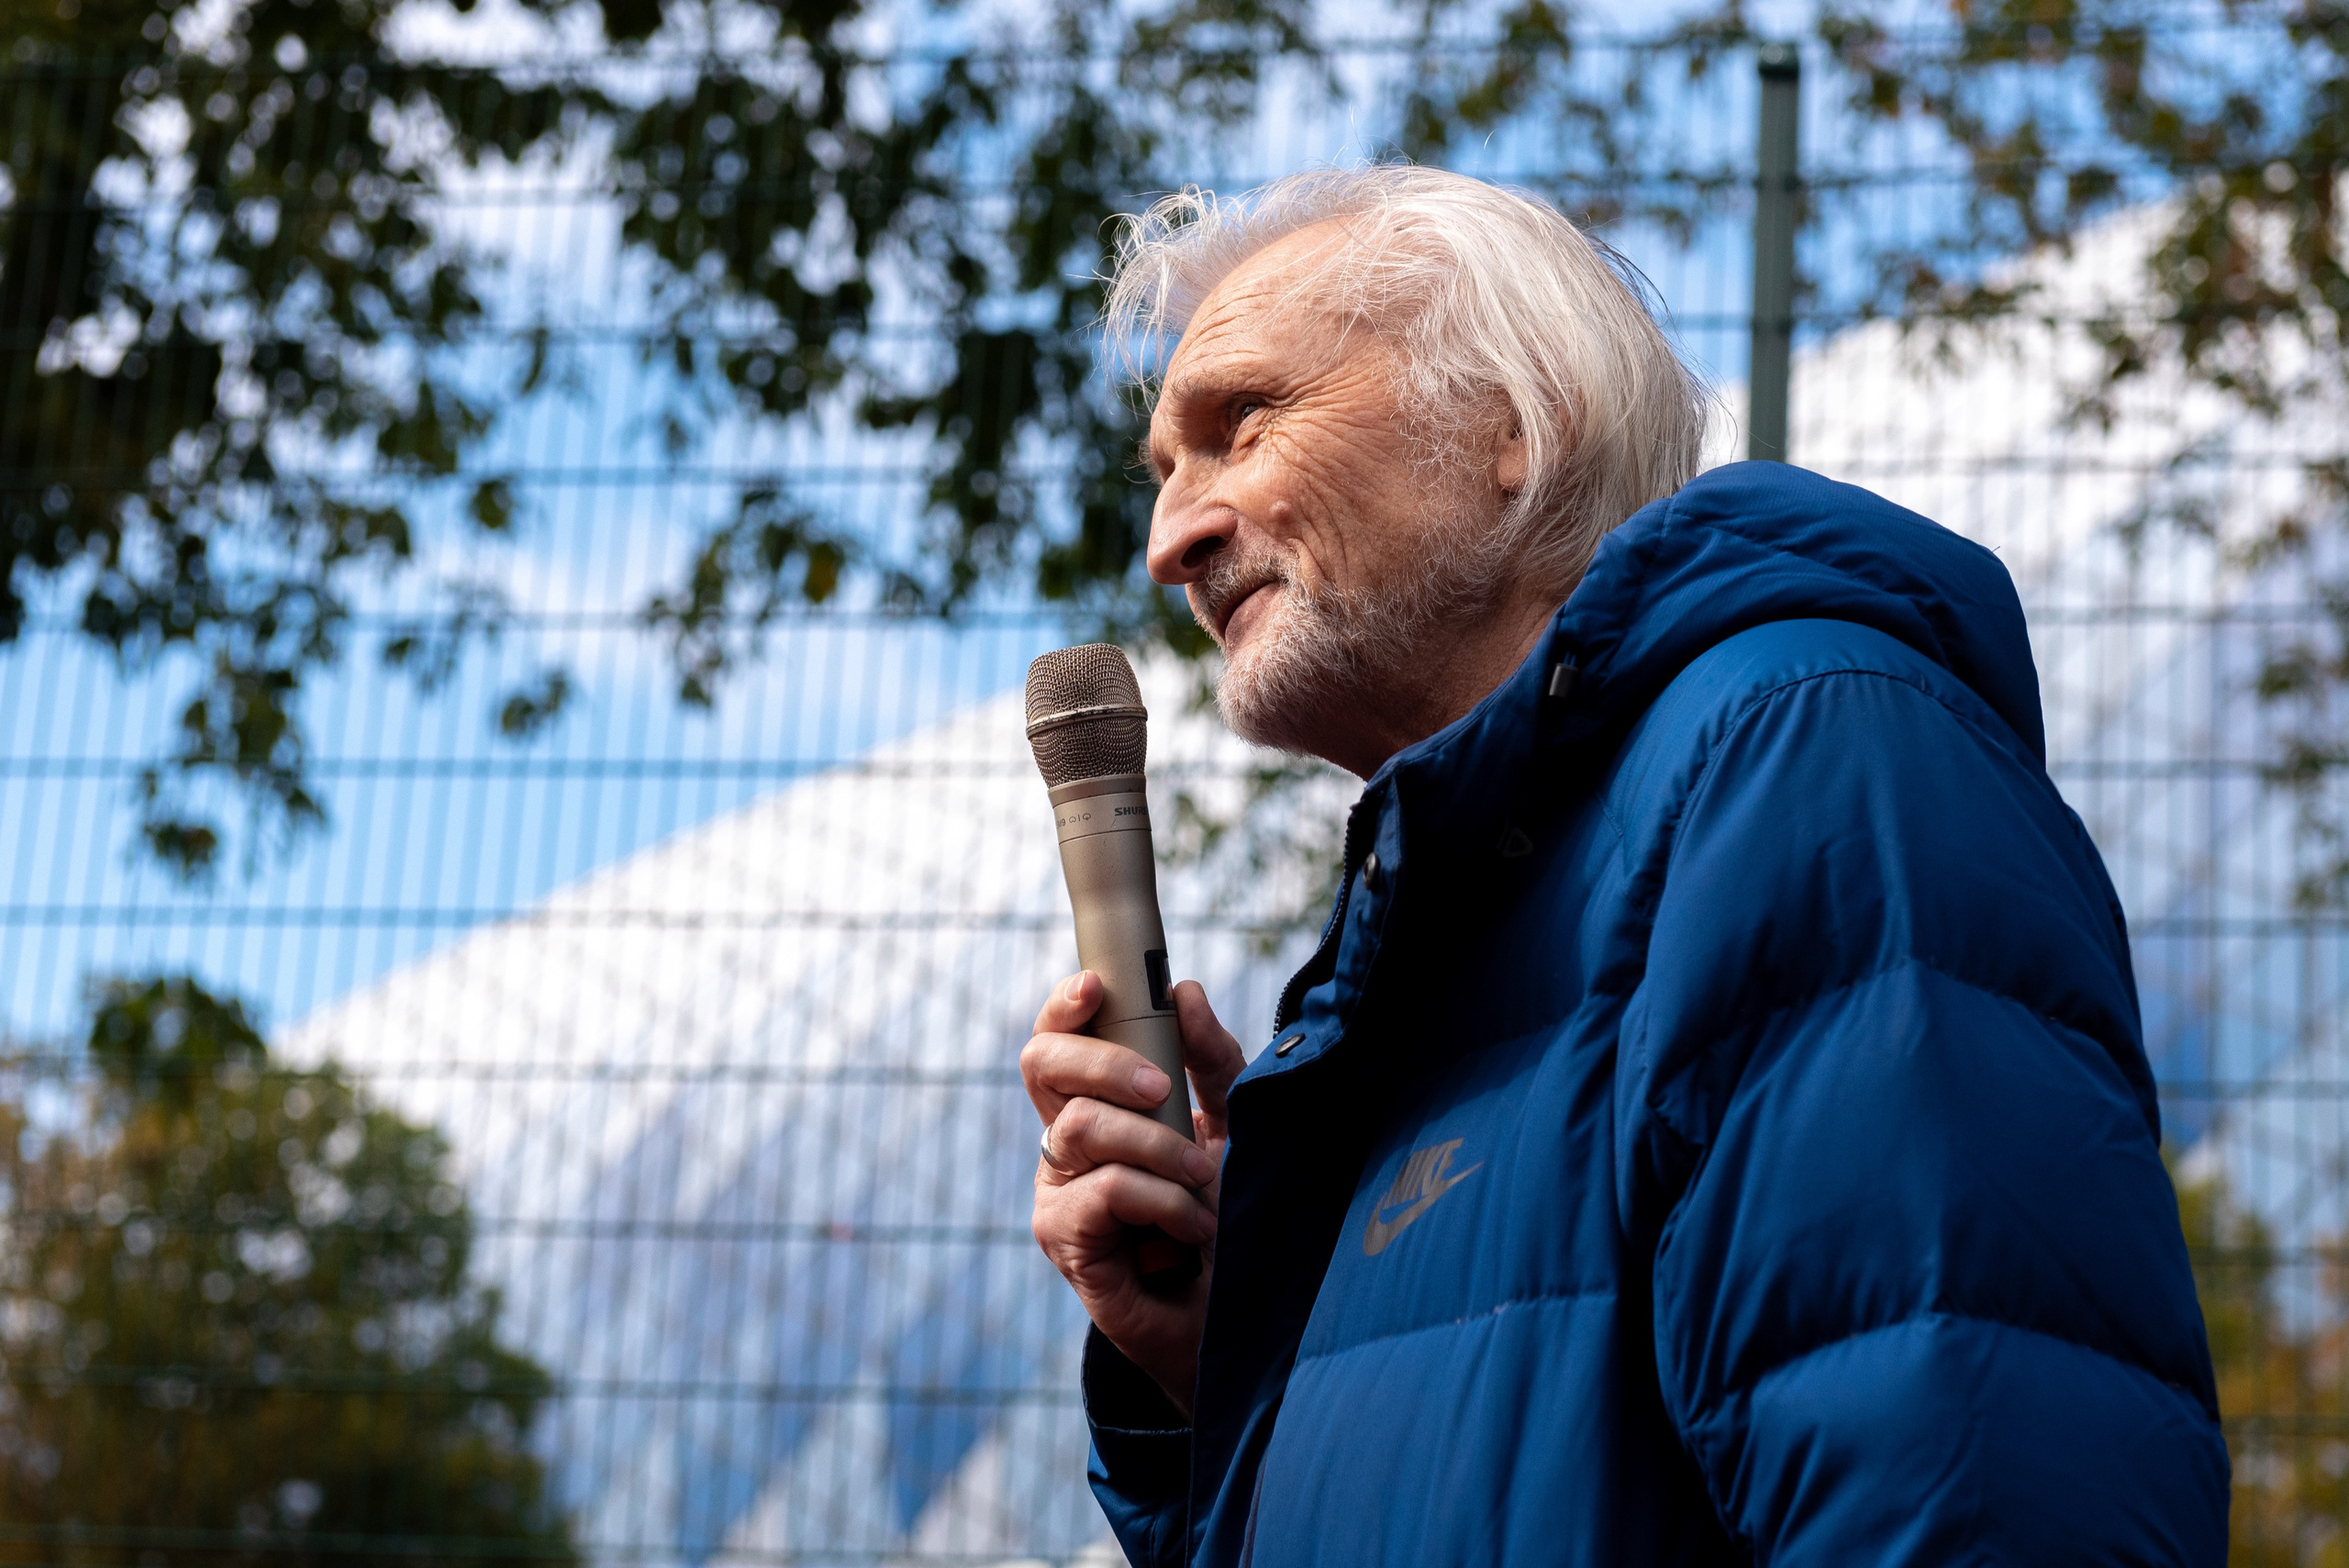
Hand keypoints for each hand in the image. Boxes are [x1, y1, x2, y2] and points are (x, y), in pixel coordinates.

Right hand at [1024, 971, 1242, 1417]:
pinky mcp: (1065, 1239)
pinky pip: (1104, 1190)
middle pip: (1043, 1066)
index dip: (1062, 1008)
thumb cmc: (1226, 1214)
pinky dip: (1160, 1200)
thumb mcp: (1231, 1123)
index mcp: (1093, 1106)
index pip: (1056, 1043)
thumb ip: (1211, 1060)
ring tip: (1203, 1177)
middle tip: (1162, 1088)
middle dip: (1104, 1062)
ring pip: (1081, 1126)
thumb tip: (1184, 991)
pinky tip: (1191, 1227)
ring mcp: (1057, 1191)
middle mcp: (1063, 1143)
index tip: (1094, 985)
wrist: (1232, 1315)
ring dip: (1156, 1144)